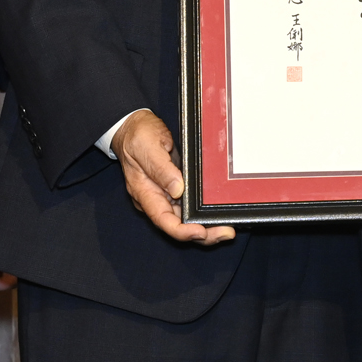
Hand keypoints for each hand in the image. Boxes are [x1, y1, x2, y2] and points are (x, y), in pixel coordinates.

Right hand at [115, 110, 236, 245]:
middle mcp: (156, 199)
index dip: (182, 231)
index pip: (163, 220)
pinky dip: (204, 212)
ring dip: (207, 226)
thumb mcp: (147, 148)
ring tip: (228, 228)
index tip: (201, 232)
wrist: (133, 127)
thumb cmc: (137, 137)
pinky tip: (219, 213)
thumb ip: (161, 169)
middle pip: (179, 225)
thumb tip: (177, 190)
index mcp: (145, 193)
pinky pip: (190, 205)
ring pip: (186, 219)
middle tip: (226, 233)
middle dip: (202, 234)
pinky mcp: (176, 188)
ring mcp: (166, 195)